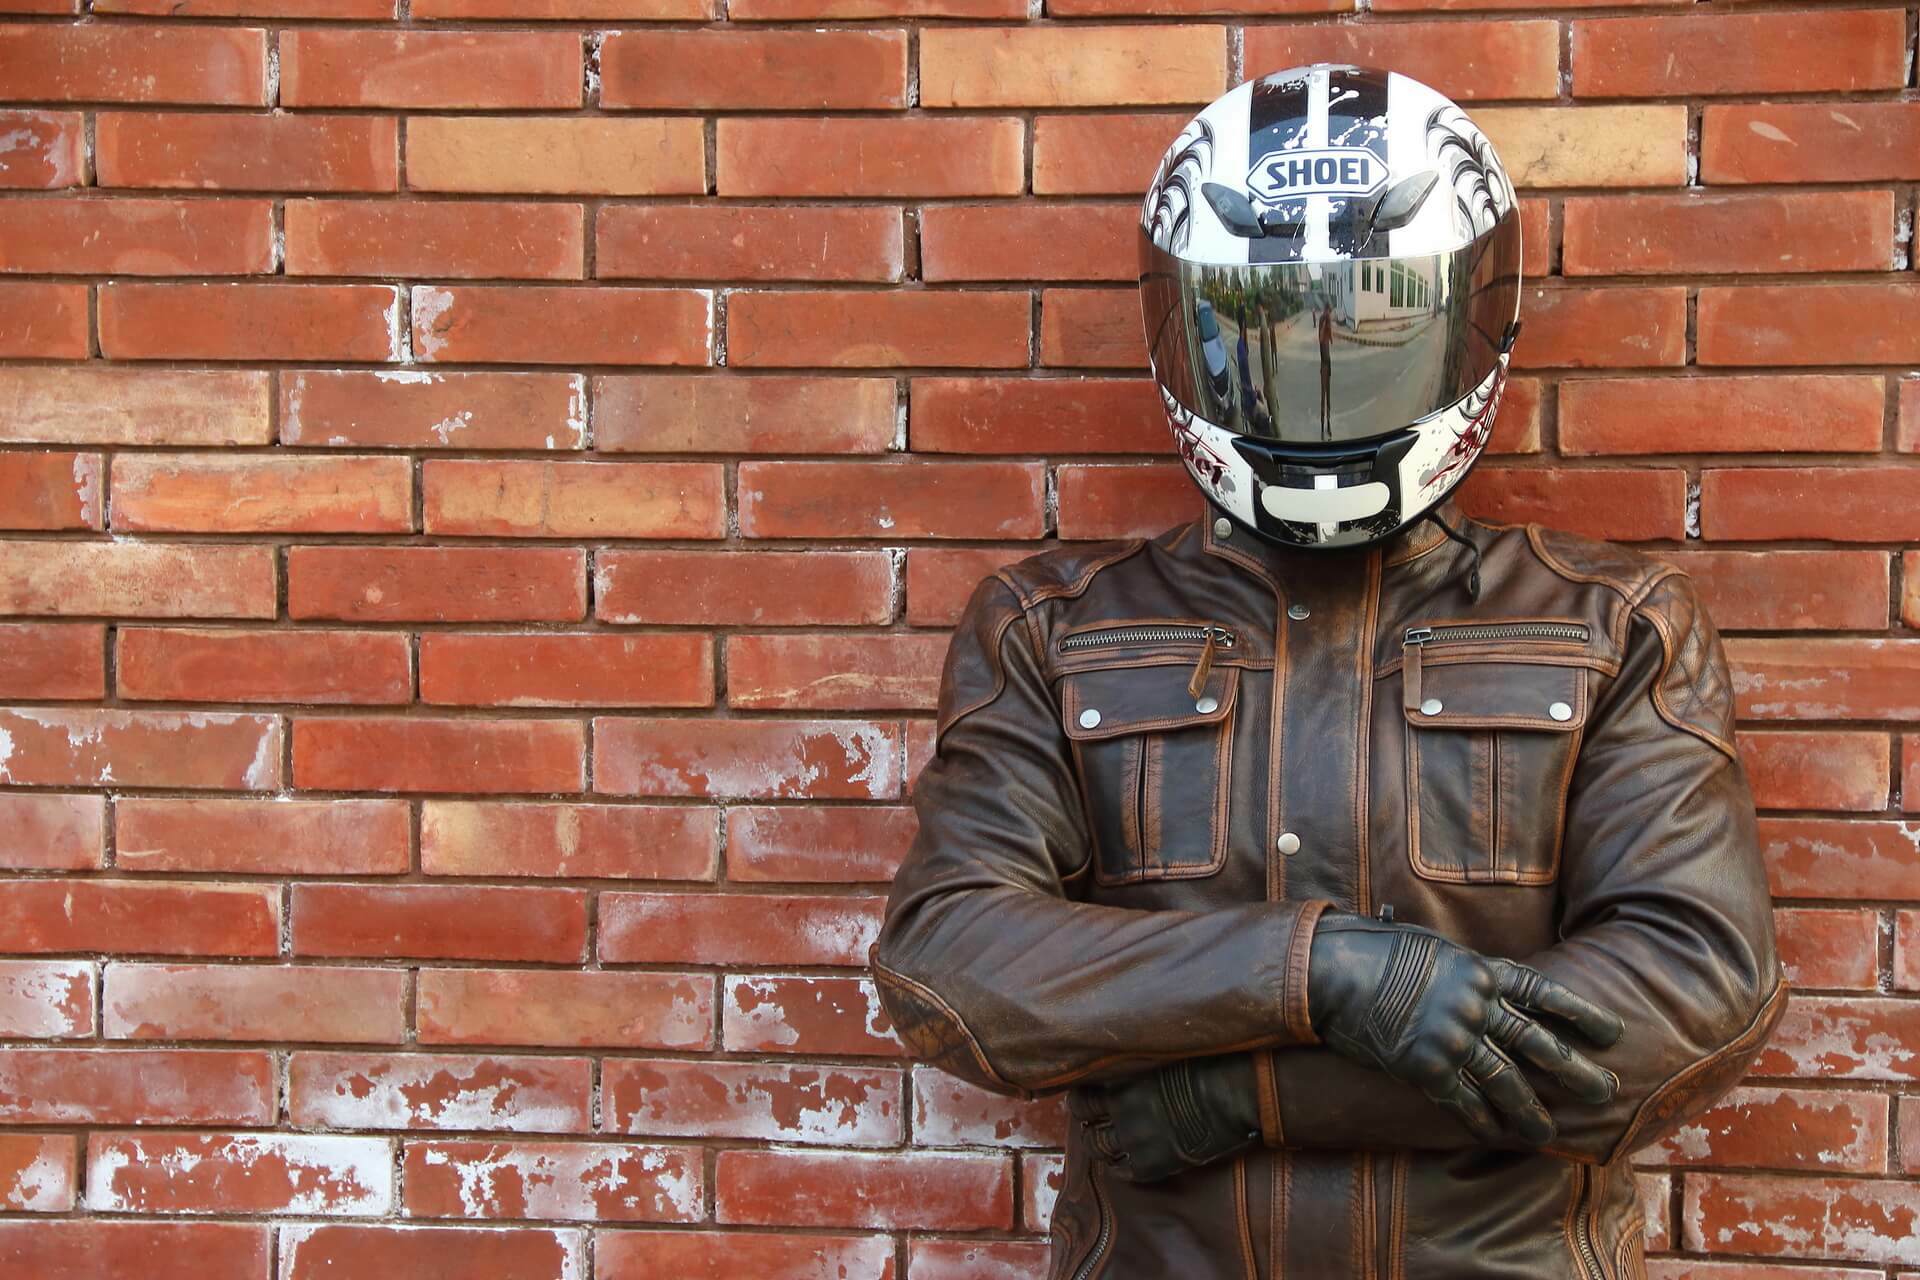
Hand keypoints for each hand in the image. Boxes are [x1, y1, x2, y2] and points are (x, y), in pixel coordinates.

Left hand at [1072, 1054, 1260, 1182]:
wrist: (1233, 1094)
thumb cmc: (1206, 1064)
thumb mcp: (1161, 1056)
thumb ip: (1137, 1065)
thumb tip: (1127, 1059)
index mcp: (1121, 1084)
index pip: (1082, 1099)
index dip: (1080, 1102)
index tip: (1086, 1101)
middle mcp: (1121, 1113)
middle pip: (1087, 1129)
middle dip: (1089, 1127)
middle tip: (1095, 1126)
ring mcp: (1135, 1141)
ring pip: (1099, 1152)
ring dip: (1100, 1148)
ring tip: (1107, 1144)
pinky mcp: (1153, 1164)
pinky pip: (1124, 1173)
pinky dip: (1119, 1168)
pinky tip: (1124, 1163)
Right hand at [1307, 912, 1623, 1146]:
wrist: (1332, 970)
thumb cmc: (1372, 949)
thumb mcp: (1430, 946)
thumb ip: (1461, 967)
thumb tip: (1479, 980)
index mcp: (1480, 970)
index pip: (1543, 993)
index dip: (1580, 1013)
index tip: (1612, 1033)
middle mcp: (1476, 1005)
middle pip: (1539, 1044)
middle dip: (1577, 1071)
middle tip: (1607, 1092)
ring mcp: (1453, 1037)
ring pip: (1507, 1081)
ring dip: (1531, 1112)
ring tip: (1550, 1134)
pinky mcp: (1426, 1067)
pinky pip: (1463, 1101)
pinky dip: (1480, 1121)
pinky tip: (1495, 1135)